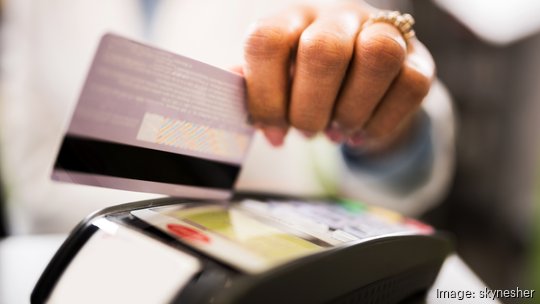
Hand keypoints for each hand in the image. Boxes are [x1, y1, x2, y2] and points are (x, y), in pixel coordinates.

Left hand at [242, 2, 434, 149]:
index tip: (271, 130)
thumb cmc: (306, 80)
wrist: (358, 73)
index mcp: (292, 18)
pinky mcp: (418, 57)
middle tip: (306, 132)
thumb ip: (250, 87)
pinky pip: (413, 84)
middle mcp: (337, 16)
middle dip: (310, 108)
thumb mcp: (274, 80)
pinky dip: (383, 121)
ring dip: (351, 109)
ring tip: (336, 133)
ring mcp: (382, 31)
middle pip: (323, 49)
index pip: (267, 41)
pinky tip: (362, 133)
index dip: (265, 94)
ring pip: (378, 55)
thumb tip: (222, 102)